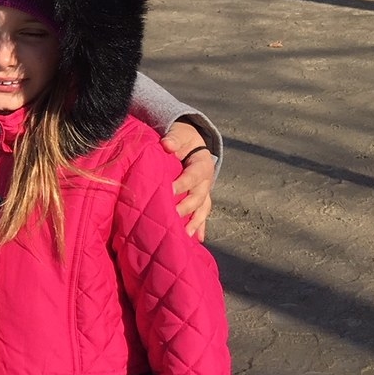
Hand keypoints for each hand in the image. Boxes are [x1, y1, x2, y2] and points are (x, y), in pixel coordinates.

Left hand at [161, 121, 214, 240]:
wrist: (190, 143)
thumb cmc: (182, 139)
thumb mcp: (179, 134)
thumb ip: (174, 138)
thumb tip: (167, 144)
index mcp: (202, 164)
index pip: (193, 175)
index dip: (183, 183)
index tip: (169, 190)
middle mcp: (206, 180)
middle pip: (199, 196)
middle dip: (186, 207)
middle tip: (172, 215)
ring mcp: (204, 191)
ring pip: (202, 208)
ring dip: (195, 222)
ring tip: (186, 235)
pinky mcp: (199, 199)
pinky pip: (201, 214)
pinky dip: (200, 227)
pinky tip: (196, 240)